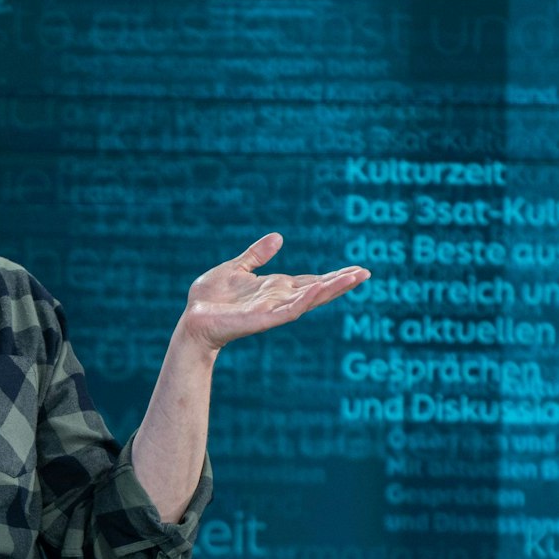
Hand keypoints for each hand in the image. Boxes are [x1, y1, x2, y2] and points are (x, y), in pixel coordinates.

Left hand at [176, 233, 368, 352]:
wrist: (191, 320)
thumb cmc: (210, 299)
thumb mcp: (236, 268)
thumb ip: (256, 256)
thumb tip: (278, 237)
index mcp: (275, 289)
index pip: (311, 281)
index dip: (333, 276)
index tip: (357, 269)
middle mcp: (279, 300)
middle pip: (317, 290)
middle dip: (341, 282)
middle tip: (366, 273)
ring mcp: (273, 311)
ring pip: (309, 299)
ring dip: (332, 289)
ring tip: (355, 278)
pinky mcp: (263, 319)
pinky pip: (289, 309)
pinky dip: (306, 299)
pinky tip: (322, 288)